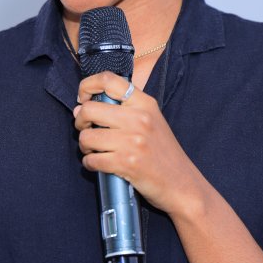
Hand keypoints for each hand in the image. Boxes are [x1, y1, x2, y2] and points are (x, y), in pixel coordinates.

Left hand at [73, 71, 203, 215]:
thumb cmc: (163, 153)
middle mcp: (139, 118)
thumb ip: (123, 109)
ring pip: (87, 137)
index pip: (108, 80)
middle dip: (80, 121)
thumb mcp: (152, 120)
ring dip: (84, 146)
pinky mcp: (127, 163)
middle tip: (86, 129)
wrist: (182, 183)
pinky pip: (92, 159)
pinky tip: (98, 164)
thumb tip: (81, 107)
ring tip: (94, 150)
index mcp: (145, 103)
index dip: (87, 86)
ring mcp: (133, 141)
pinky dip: (90, 163)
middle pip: (89, 110)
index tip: (83, 99)